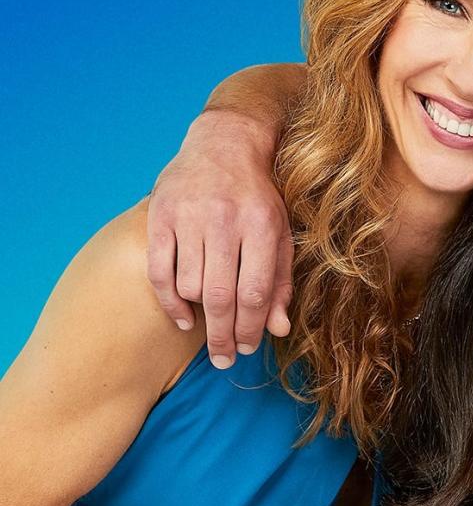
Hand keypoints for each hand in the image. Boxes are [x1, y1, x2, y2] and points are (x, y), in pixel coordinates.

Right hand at [147, 109, 292, 367]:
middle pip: (221, 295)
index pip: (255, 290)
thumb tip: (279, 329)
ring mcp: (188, 217)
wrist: (223, 145)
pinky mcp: (160, 215)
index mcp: (261, 224)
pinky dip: (170, 301)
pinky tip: (185, 319)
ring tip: (212, 328)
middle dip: (225, 336)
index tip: (250, 348)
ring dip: (201, 315)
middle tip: (226, 361)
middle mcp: (224, 221)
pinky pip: (159, 270)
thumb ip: (281, 281)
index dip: (253, 326)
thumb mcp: (279, 233)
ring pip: (190, 285)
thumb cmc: (257, 197)